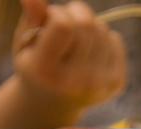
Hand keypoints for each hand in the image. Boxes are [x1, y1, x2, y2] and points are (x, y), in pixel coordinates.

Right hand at [12, 0, 127, 113]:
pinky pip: (115, 40)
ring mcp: (99, 85)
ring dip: (88, 25)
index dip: (56, 13)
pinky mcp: (116, 83)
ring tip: (74, 40)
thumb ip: (31, 19)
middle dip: (73, 13)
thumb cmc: (34, 67)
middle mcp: (76, 82)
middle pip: (86, 24)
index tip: (48, 20)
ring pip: (102, 29)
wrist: (52, 104)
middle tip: (62, 25)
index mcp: (46, 72)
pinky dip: (103, 38)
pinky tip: (88, 51)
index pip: (63, 25)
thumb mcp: (24, 44)